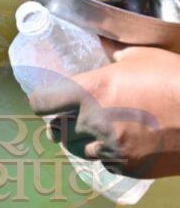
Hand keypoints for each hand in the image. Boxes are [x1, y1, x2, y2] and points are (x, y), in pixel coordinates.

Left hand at [29, 46, 179, 178]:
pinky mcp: (129, 167)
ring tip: (99, 130)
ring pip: (79, 150)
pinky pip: (106, 164)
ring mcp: (111, 148)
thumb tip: (101, 40)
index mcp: (91, 90)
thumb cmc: (173, 79)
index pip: (42, 103)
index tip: (45, 101)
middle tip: (70, 116)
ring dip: (84, 141)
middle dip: (61, 123)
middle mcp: (94, 121)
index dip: (41, 102)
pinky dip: (109, 156)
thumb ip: (113, 51)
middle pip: (56, 130)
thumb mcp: (140, 55)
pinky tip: (123, 143)